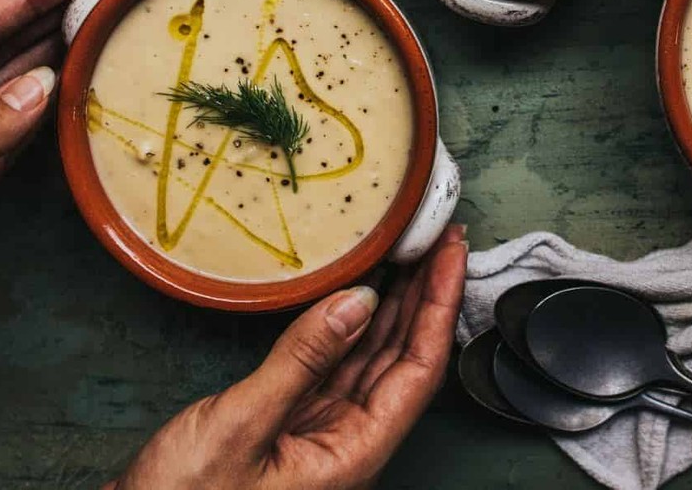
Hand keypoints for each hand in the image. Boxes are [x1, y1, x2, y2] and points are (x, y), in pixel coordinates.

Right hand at [108, 224, 467, 489]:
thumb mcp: (238, 428)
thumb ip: (301, 361)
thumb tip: (357, 300)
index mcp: (353, 456)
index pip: (419, 369)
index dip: (440, 306)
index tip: (452, 253)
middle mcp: (348, 446)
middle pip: (404, 359)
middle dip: (426, 295)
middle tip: (439, 235)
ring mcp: (321, 437)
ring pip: (372, 360)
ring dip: (394, 305)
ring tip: (410, 250)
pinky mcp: (291, 428)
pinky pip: (336, 368)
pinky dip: (352, 325)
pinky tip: (360, 293)